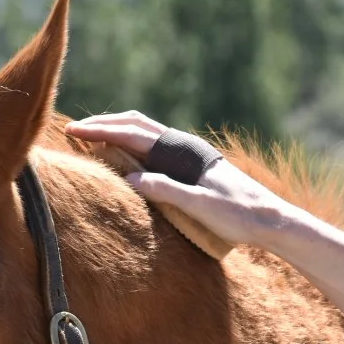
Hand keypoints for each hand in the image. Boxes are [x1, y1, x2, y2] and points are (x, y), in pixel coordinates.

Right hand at [66, 112, 302, 248]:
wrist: (269, 218)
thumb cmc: (238, 214)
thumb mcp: (201, 205)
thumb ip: (167, 191)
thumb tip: (131, 179)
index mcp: (185, 151)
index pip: (135, 134)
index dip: (103, 131)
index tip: (74, 130)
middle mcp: (186, 147)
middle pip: (137, 125)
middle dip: (105, 125)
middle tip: (74, 129)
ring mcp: (188, 155)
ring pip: (147, 133)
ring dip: (119, 131)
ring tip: (93, 135)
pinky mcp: (191, 167)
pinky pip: (155, 147)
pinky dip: (133, 143)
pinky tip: (124, 154)